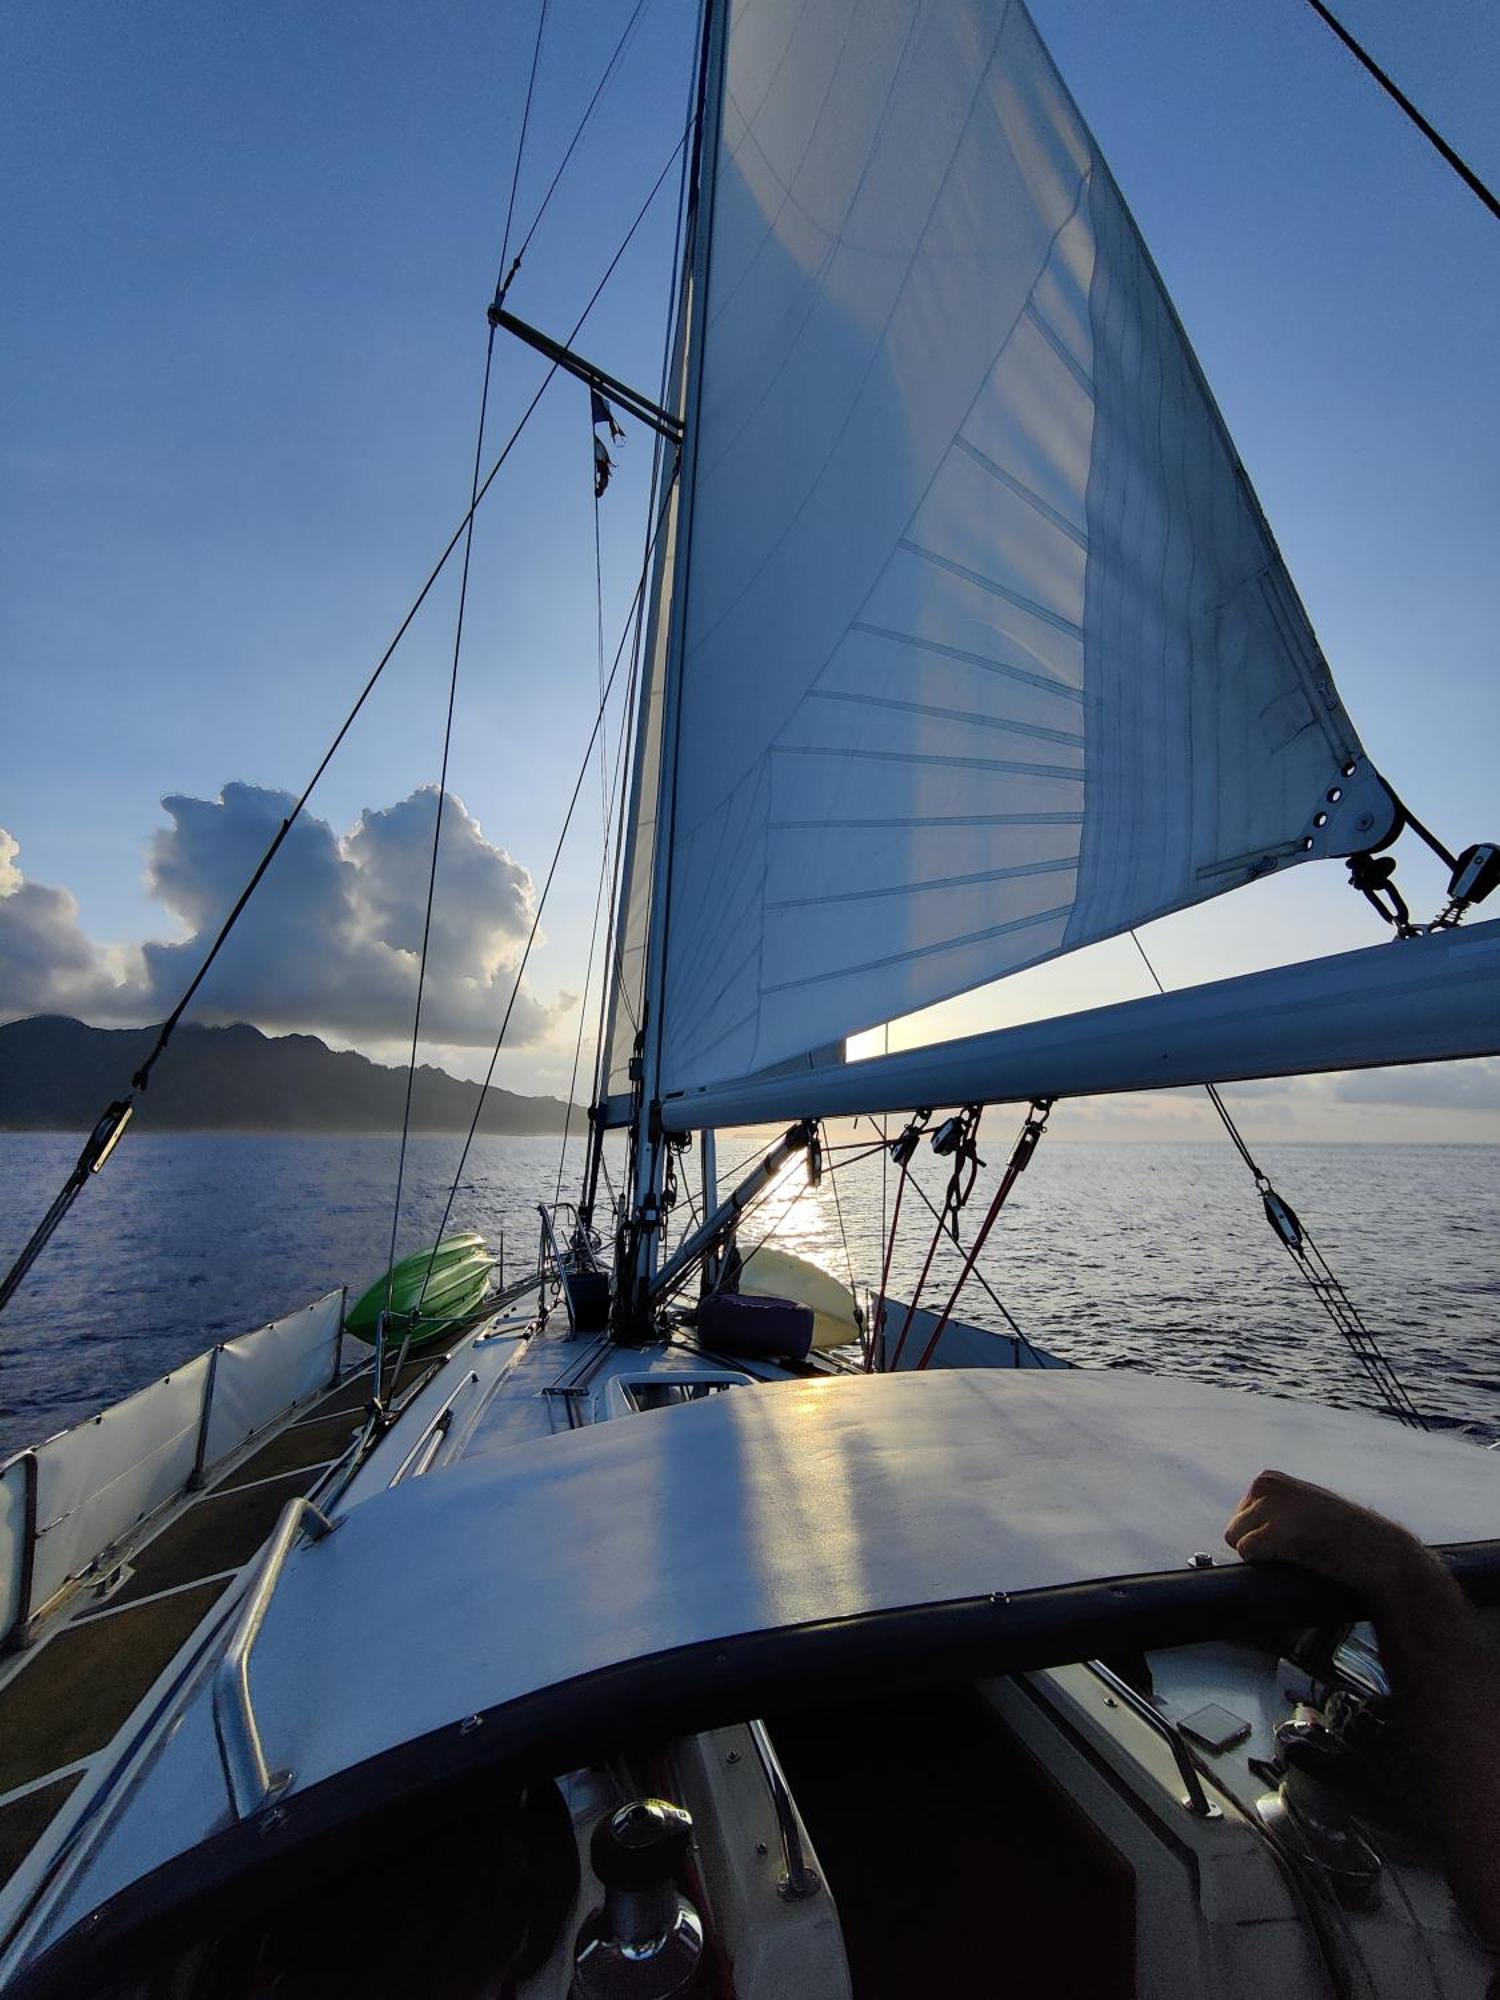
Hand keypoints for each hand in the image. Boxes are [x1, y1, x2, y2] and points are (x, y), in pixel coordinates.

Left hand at [1224, 1468, 1430, 1605]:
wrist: (1377, 1550)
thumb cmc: (1340, 1533)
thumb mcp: (1302, 1505)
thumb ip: (1273, 1507)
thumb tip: (1235, 1530)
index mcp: (1268, 1478)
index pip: (1239, 1516)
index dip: (1261, 1534)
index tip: (1292, 1538)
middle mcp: (1264, 1485)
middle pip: (1233, 1528)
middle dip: (1258, 1543)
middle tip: (1295, 1548)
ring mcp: (1269, 1505)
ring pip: (1236, 1540)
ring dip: (1263, 1554)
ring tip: (1297, 1551)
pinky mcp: (1275, 1530)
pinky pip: (1247, 1552)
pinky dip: (1264, 1562)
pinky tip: (1293, 1558)